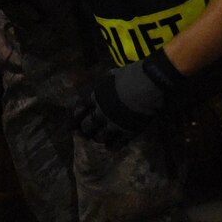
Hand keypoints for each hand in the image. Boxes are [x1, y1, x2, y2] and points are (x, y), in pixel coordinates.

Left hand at [73, 53, 187, 148]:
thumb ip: (105, 84)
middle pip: (87, 126)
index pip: (80, 108)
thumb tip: (104, 85)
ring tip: (100, 137)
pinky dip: (112, 146)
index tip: (73, 121)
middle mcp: (101, 112)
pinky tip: (111, 146)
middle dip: (85, 129)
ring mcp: (113, 124)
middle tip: (87, 131)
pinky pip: (116, 144)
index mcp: (96, 96)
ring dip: (98, 137)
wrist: (149, 83)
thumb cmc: (132, 74)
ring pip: (99, 137)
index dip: (76, 115)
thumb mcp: (113, 75)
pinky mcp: (127, 132)